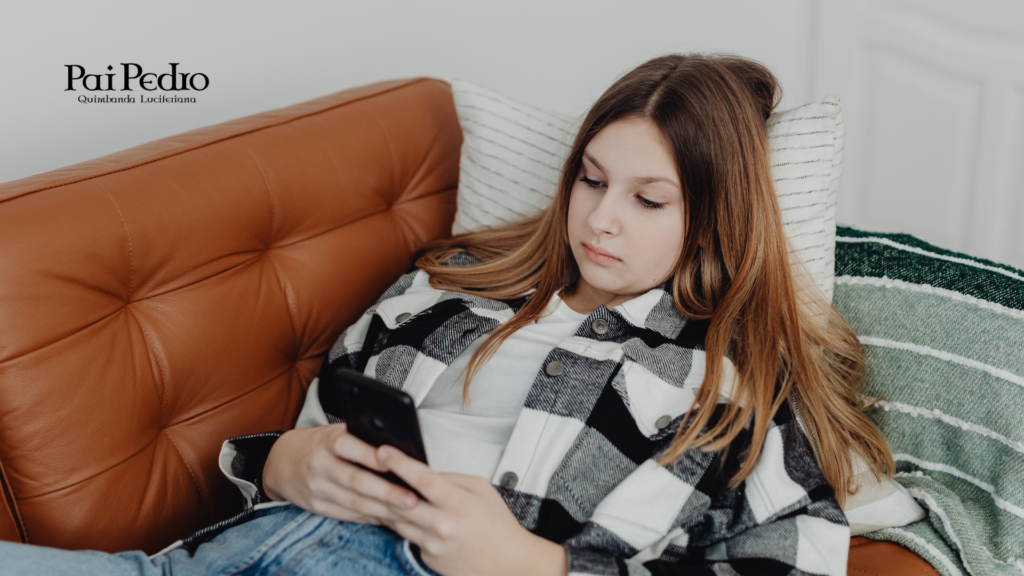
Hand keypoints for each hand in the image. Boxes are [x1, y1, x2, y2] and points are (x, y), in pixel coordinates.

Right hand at [262, 424, 419, 524]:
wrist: (280, 462)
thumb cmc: (320, 443)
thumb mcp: (335, 432)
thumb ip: (361, 438)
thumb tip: (400, 450)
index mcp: (326, 441)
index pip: (349, 447)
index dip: (370, 456)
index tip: (393, 463)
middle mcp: (319, 465)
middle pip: (356, 481)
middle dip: (386, 492)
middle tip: (412, 499)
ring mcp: (316, 488)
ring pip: (353, 502)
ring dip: (382, 509)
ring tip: (407, 512)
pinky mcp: (316, 507)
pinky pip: (347, 514)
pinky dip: (369, 517)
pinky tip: (389, 518)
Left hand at [376, 446, 567, 575]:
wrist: (507, 564)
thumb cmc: (497, 525)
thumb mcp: (481, 490)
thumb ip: (451, 478)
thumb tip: (424, 472)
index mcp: (458, 503)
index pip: (423, 479)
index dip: (400, 463)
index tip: (384, 451)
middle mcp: (442, 525)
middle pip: (400, 501)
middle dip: (380, 482)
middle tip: (365, 466)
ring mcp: (432, 543)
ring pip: (396, 519)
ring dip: (385, 503)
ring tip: (375, 485)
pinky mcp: (426, 557)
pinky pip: (406, 535)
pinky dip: (400, 522)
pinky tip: (396, 511)